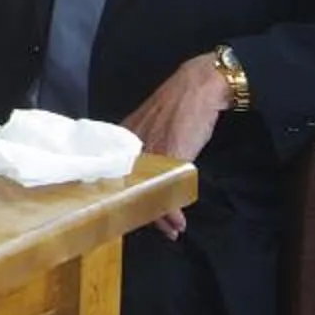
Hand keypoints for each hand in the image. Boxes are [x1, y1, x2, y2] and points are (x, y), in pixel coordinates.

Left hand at [119, 53, 233, 236]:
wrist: (199, 85)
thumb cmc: (178, 106)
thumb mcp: (151, 126)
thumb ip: (142, 147)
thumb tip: (141, 172)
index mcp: (123, 140)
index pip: (116, 177)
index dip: (123, 200)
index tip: (129, 216)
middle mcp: (131, 146)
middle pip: (129, 188)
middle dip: (141, 213)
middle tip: (154, 228)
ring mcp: (150, 149)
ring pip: (147, 191)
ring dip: (159, 215)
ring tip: (171, 228)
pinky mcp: (171, 152)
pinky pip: (167, 187)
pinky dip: (173, 206)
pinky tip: (178, 218)